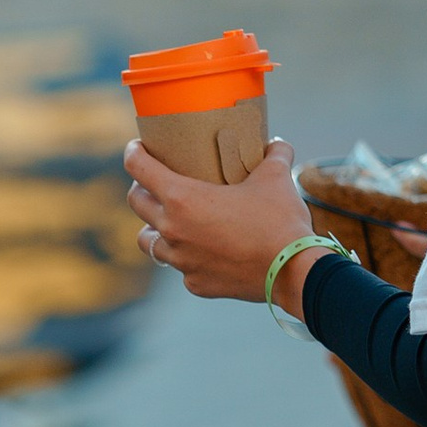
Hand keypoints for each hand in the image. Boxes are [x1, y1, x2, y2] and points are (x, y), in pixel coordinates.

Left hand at [126, 135, 315, 305]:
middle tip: (154, 181)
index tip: (138, 148)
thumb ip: (274, 154)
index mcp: (182, 198)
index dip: (133, 153)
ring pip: (149, 242)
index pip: (138, 168)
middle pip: (136, 203)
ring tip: (169, 221)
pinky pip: (181, 267)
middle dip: (140, 188)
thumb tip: (277, 143)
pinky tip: (201, 252)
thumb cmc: (279, 220)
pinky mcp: (196, 283)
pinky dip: (186, 257)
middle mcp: (172, 230)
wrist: (293, 271)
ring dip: (154, 228)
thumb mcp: (276, 178)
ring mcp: (181, 261)